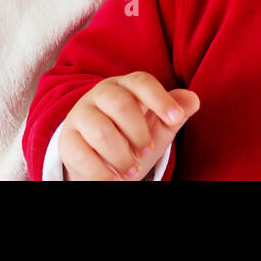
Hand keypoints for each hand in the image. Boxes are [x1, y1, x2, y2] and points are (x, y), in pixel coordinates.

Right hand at [58, 71, 199, 179]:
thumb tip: (193, 100)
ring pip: (102, 131)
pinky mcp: (67, 139)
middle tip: (146, 152)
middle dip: (138, 132)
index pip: (142, 82)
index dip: (160, 98)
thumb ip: (174, 114)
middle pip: (120, 104)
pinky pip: (82, 154)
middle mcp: (100, 94)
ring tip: (132, 171)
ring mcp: (80, 115)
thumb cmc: (131, 138)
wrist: (99, 161)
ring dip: (122, 157)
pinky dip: (101, 171)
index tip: (176, 119)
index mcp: (125, 87)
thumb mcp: (156, 128)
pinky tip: (112, 179)